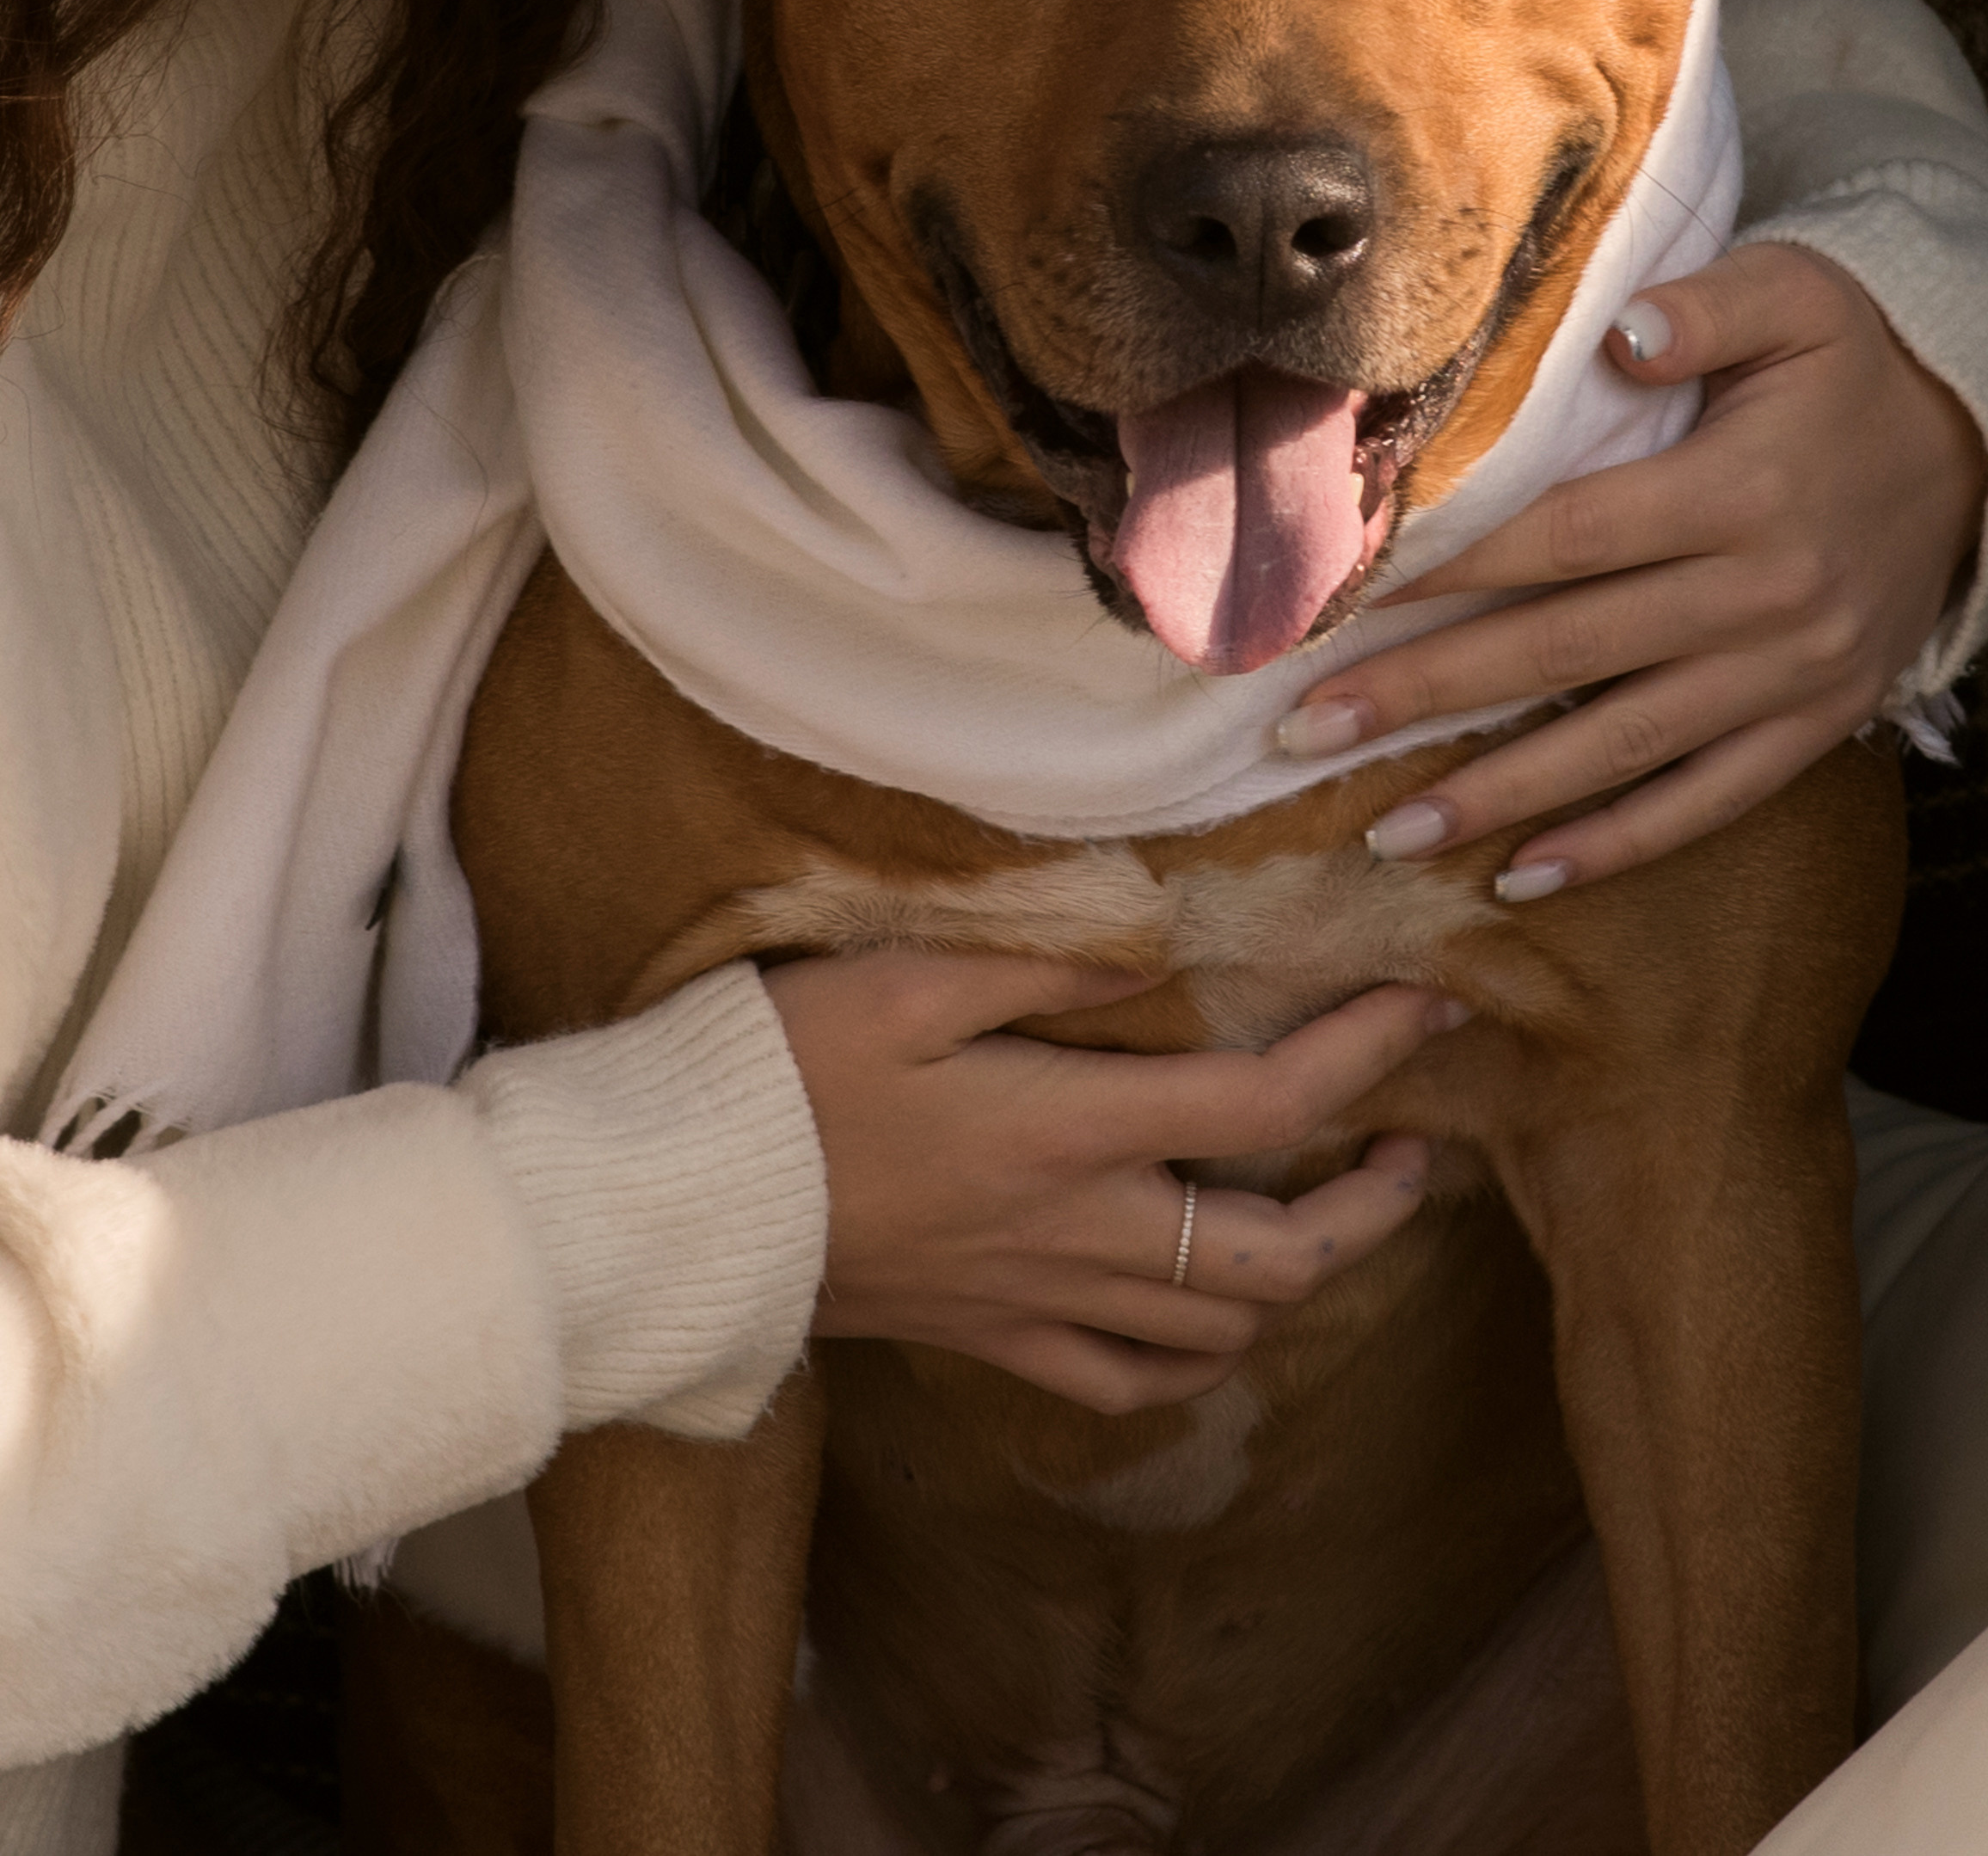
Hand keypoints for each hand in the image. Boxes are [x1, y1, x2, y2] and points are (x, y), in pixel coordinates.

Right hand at [765, 951, 1452, 1414]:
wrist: (686, 1207)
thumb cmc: (784, 1072)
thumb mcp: (908, 977)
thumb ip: (1047, 963)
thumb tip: (1162, 940)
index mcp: (1070, 1129)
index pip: (1265, 1108)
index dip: (1365, 1057)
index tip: (1428, 1005)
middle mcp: (1078, 1232)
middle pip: (1281, 1258)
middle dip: (1372, 1209)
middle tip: (1408, 1146)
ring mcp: (1038, 1301)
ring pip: (1222, 1335)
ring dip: (1298, 1282)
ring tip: (1324, 1215)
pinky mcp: (990, 1340)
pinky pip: (1126, 1386)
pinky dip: (1192, 1359)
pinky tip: (1202, 1313)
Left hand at [1282, 245, 1984, 897]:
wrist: (1976, 464)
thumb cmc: (1850, 372)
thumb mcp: (1799, 297)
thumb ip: (1707, 306)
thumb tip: (1618, 334)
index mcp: (1738, 492)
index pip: (1563, 539)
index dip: (1450, 572)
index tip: (1343, 600)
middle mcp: (1763, 596)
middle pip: (1564, 653)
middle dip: (1426, 696)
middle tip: (1305, 731)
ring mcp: (1789, 677)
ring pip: (1620, 746)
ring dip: (1498, 796)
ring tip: (1385, 833)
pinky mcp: (1811, 728)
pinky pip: (1704, 801)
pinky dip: (1615, 846)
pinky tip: (1523, 878)